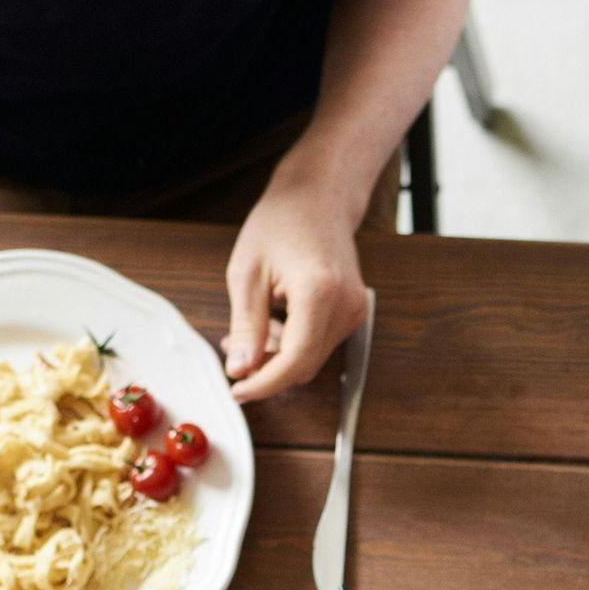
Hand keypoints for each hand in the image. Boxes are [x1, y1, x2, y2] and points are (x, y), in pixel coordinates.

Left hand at [223, 163, 368, 404]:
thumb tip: (241, 370)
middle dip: (267, 370)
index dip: (264, 384)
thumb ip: (246, 327)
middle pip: (304, 366)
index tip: (238, 391)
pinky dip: (294, 344)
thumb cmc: (281, 223)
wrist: (318, 198)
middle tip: (233, 356)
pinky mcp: (353, 312)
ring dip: (278, 357)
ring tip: (250, 333)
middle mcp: (346, 306)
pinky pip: (320, 344)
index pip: (294, 361)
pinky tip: (274, 324)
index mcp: (319, 293)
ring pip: (312, 359)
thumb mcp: (247, 273)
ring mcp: (354, 311)